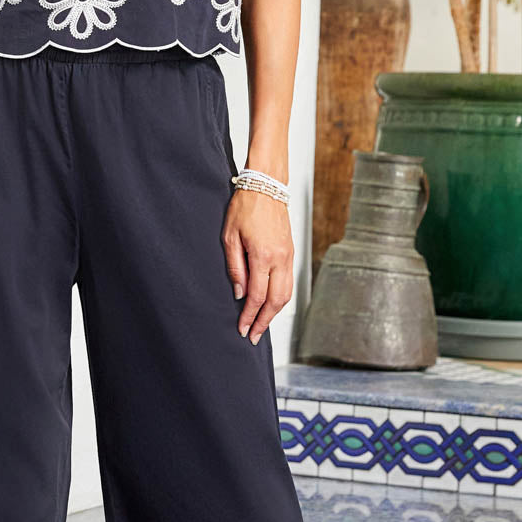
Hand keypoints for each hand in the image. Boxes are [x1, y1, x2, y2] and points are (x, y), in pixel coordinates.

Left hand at [222, 189, 293, 345]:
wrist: (267, 185)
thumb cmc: (245, 207)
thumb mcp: (230, 237)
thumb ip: (235, 268)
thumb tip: (240, 294)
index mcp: (264, 255)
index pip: (257, 296)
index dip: (249, 316)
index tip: (242, 329)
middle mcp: (281, 258)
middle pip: (276, 301)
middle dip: (264, 322)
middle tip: (253, 336)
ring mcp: (289, 256)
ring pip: (286, 294)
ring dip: (274, 313)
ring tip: (261, 326)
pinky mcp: (291, 253)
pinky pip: (289, 283)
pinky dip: (280, 299)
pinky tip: (270, 306)